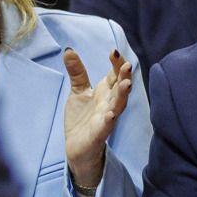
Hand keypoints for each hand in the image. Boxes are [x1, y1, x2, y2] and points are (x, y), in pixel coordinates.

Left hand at [62, 47, 131, 190]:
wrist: (77, 147)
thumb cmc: (82, 118)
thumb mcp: (78, 91)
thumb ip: (77, 72)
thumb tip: (69, 50)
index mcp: (106, 92)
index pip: (116, 75)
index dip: (117, 64)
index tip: (113, 51)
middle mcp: (109, 103)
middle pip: (120, 88)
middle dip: (125, 77)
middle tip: (127, 65)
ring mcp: (106, 119)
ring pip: (118, 105)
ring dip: (123, 96)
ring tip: (126, 84)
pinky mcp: (98, 134)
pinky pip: (106, 127)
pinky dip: (109, 120)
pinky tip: (110, 114)